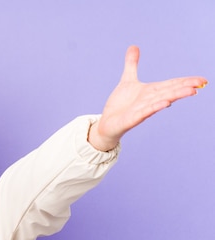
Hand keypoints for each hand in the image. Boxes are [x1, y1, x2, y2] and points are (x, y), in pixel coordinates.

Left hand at [88, 46, 207, 150]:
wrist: (107, 122)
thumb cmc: (120, 104)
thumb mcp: (127, 80)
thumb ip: (132, 64)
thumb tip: (134, 46)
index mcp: (151, 91)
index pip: (171, 84)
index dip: (186, 81)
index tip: (202, 79)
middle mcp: (150, 100)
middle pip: (170, 91)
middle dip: (185, 87)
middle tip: (201, 83)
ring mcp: (142, 110)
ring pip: (162, 101)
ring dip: (175, 96)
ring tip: (191, 91)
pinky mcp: (133, 118)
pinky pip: (146, 112)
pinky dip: (155, 107)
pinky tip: (166, 103)